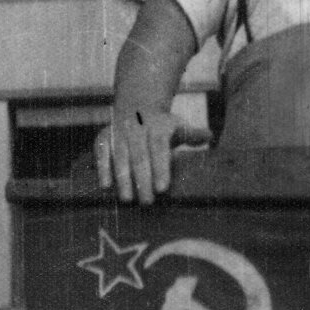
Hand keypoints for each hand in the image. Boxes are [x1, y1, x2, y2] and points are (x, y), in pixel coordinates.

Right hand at [95, 111, 209, 204]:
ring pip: (120, 155)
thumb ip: (193, 135)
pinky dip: (102, 168)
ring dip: (122, 178)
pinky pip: (102, 152)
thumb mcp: (179, 127)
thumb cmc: (162, 127)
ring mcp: (119, 131)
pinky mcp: (104, 137)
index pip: (159, 147)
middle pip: (139, 155)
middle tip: (147, 202)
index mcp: (158, 126)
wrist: (137, 108)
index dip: (160, 168)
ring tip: (127, 199)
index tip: (162, 189)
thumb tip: (208, 135)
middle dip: (142, 179)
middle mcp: (137, 127)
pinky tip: (105, 186)